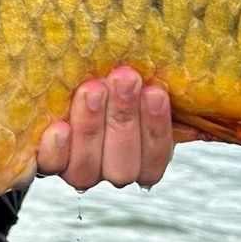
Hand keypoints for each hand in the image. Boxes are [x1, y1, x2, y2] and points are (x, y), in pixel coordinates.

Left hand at [36, 67, 192, 191]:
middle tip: (123, 78)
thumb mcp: (135, 80)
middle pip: (122, 167)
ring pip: (87, 169)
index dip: (156, 127)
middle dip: (124, 119)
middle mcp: (112, 169)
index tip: (155, 91)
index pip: (156, 156)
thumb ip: (153, 85)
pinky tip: (60, 128)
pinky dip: (56, 149)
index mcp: (143, 156)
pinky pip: (51, 165)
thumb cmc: (110, 75)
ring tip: (92, 89)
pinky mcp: (48, 162)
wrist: (62, 72)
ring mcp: (79, 169)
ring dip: (91, 128)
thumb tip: (192, 77)